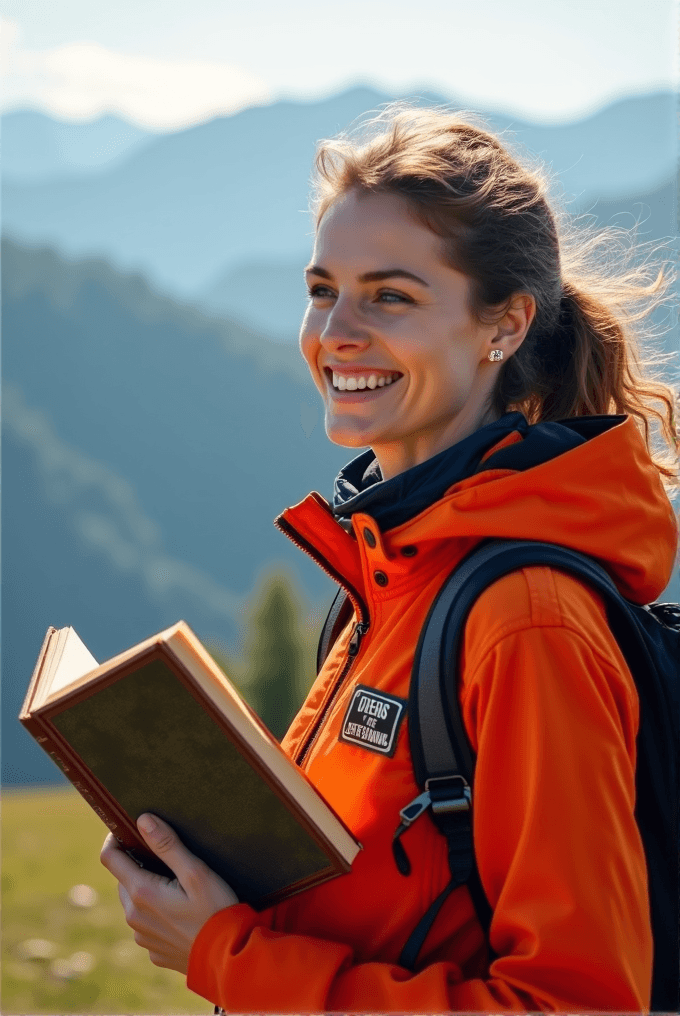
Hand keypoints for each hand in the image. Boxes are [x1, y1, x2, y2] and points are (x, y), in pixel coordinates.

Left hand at [100, 813, 238, 973]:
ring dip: (145, 890)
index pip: (110, 858)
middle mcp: (134, 917)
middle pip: (123, 880)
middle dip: (136, 865)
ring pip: (134, 903)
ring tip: (176, 886)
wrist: (228, 958)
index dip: (115, 839)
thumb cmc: (216, 910)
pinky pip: (147, 925)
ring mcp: (143, 937)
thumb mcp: (196, 872)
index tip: (127, 828)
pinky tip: (181, 912)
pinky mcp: (154, 951)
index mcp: (141, 893)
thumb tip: (143, 820)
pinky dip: (156, 913)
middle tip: (165, 858)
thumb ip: (167, 845)